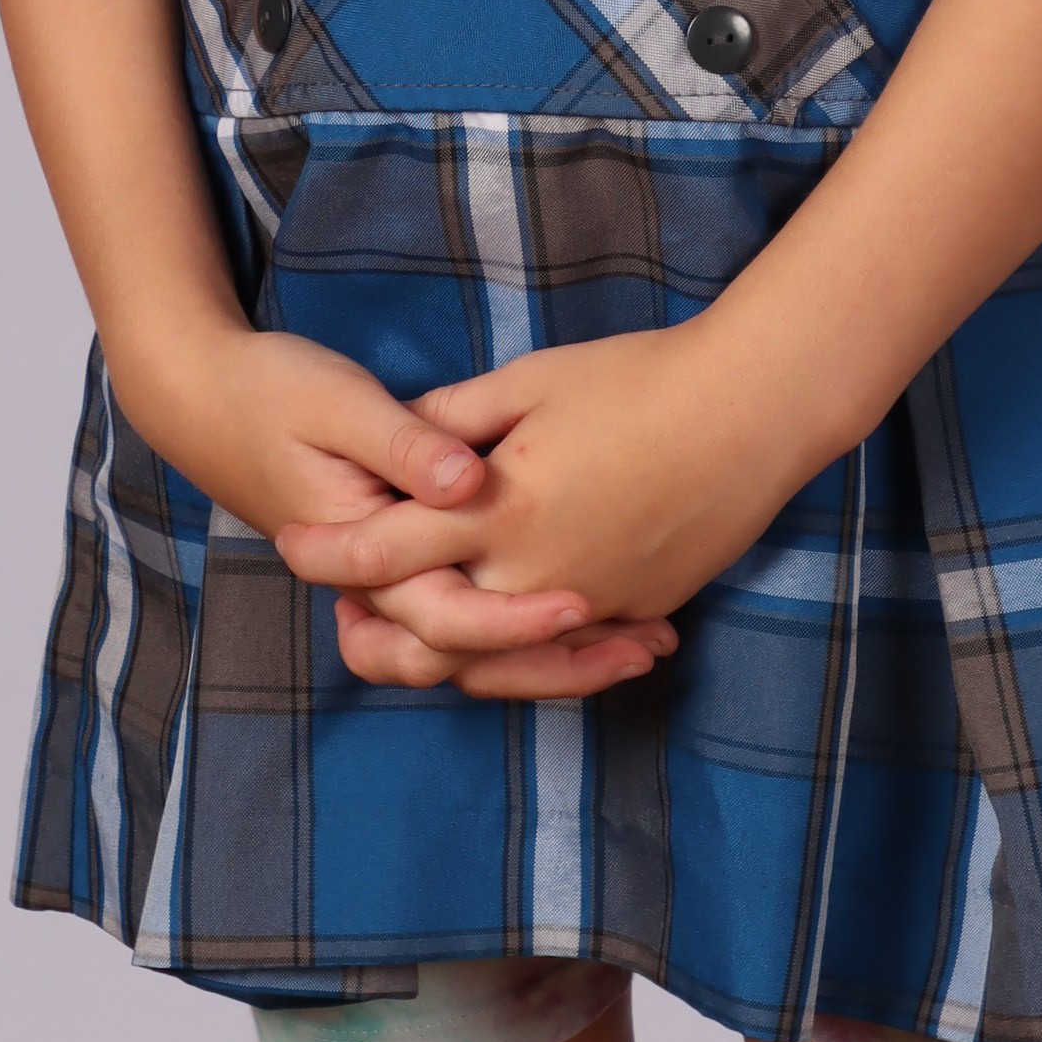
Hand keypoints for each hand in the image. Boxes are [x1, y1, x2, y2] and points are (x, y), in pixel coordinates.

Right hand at [140, 325, 651, 693]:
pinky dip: (539, 628)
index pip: (445, 620)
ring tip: (650, 642)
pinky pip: (479, 621)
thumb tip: (470, 478)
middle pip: (475, 661)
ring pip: (481, 655)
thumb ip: (407, 445)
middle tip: (648, 643)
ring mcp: (394, 582)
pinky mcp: (411, 565)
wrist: (207, 398)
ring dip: (563, 657)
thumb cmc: (275, 391)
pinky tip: (611, 613)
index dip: (518, 622)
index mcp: (361, 555)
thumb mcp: (340, 404)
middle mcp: (378, 587)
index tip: (587, 603)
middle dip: (562, 663)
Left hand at [282, 325, 801, 700]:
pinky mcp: (634, 611)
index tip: (290, 543)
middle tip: (342, 612)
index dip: (329, 551)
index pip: (386, 549)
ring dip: (446, 655)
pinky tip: (502, 637)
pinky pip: (560, 655)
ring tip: (408, 633)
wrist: (751, 409)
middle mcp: (535, 576)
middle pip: (428, 631)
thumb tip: (402, 441)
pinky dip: (522, 656)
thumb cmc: (639, 378)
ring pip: (494, 662)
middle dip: (376, 627)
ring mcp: (589, 605)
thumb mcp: (532, 381)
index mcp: (500, 512)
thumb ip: (455, 421)